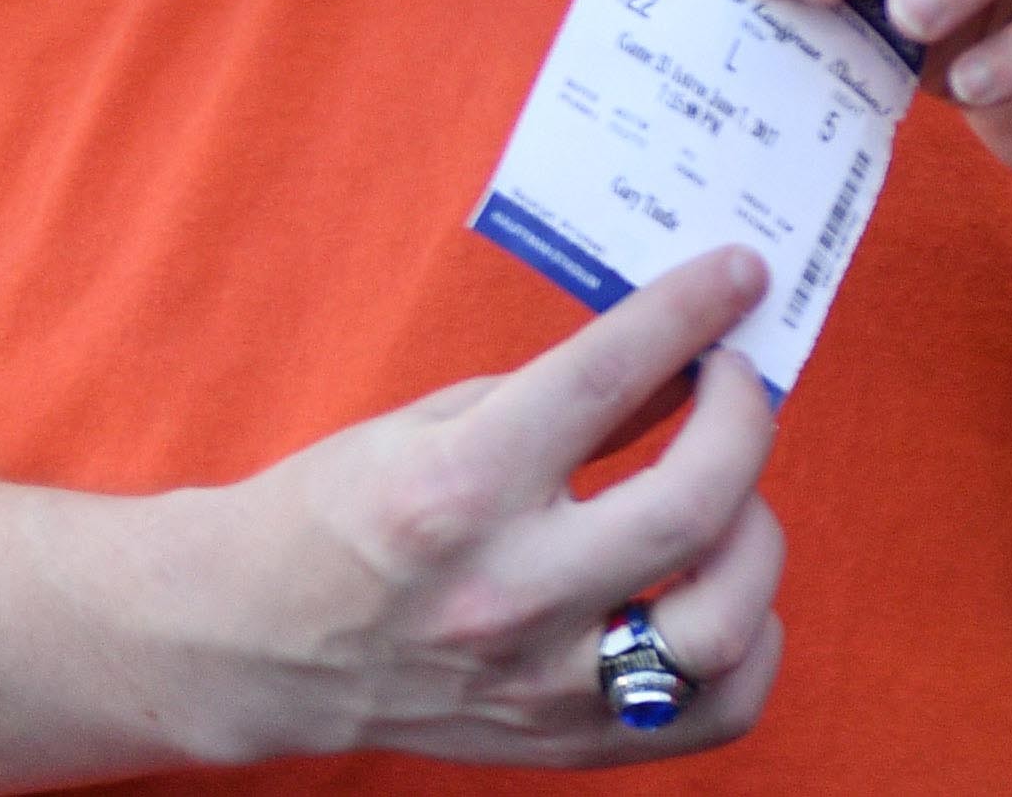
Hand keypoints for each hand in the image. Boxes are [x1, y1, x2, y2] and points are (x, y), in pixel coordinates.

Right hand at [170, 249, 784, 767]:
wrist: (257, 637)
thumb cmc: (336, 511)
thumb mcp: (429, 422)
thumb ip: (558, 402)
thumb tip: (674, 364)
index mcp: (454, 485)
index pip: (601, 381)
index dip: (684, 314)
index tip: (736, 272)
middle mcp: (506, 588)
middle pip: (689, 507)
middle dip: (741, 420)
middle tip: (736, 380)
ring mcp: (543, 679)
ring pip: (722, 623)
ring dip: (754, 538)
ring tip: (730, 496)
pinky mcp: (569, 739)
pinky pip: (717, 710)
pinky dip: (748, 642)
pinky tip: (721, 591)